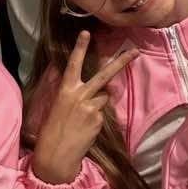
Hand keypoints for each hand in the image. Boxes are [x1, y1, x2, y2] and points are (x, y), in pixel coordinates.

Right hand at [29, 32, 136, 186]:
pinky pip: (102, 113)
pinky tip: (85, 128)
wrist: (55, 155)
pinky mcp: (99, 120)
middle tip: (135, 51)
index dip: (80, 48)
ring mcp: (92, 107)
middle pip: (104, 75)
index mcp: (65, 90)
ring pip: (104, 97)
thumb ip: (72, 92)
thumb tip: (88, 83)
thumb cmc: (52, 130)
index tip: (86, 32)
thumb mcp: (57, 106)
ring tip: (82, 118)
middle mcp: (80, 96)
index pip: (73, 64)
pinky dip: (97, 118)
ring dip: (99, 103)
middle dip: (121, 62)